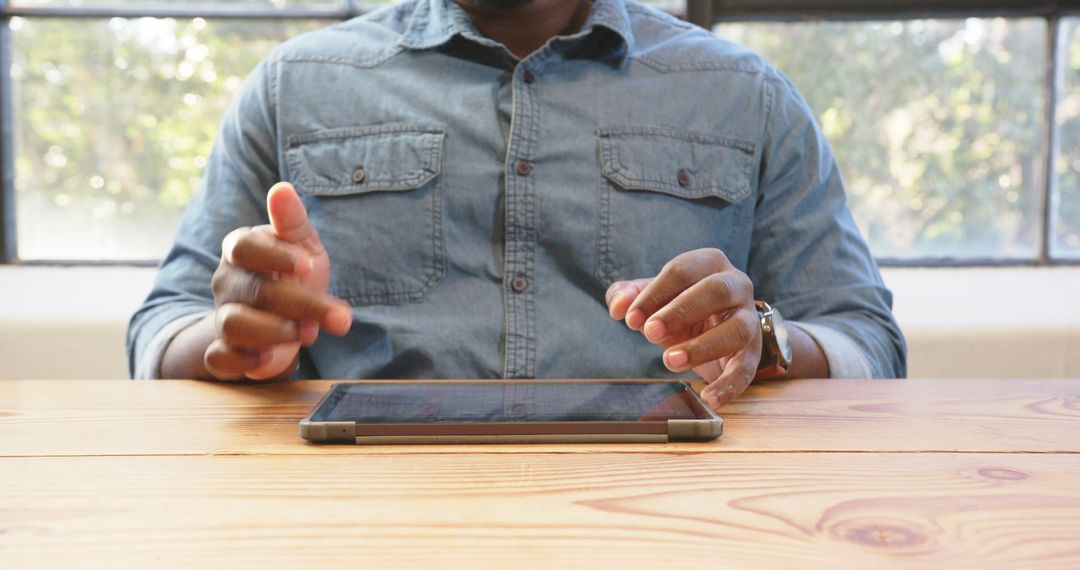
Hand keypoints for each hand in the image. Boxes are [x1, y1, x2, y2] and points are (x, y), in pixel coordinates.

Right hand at [205, 182, 352, 379]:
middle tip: (338, 317)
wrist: (284, 318)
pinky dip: (244, 362)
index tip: (309, 267)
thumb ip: (292, 220)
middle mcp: (227, 281)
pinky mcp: (223, 351)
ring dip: (276, 332)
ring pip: (234, 325)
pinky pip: (220, 359)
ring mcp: (222, 316)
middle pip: (254, 291)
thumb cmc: (293, 274)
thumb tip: (282, 188)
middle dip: (301, 305)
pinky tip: (270, 357)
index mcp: (241, 249)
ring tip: (309, 334)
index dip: (276, 256)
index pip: (244, 246)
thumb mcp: (302, 244)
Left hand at [606, 248, 760, 408]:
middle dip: (681, 311)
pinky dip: (729, 385)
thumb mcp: (652, 297)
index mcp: (709, 263)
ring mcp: (749, 319)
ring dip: (702, 346)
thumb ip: (628, 296)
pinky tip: (709, 398)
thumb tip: (618, 307)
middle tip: (650, 333)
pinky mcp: (753, 352)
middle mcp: (736, 285)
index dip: (654, 293)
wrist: (712, 329)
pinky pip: (747, 369)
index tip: (630, 318)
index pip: (683, 270)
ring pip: (736, 329)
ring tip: (670, 361)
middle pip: (716, 291)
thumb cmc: (678, 306)